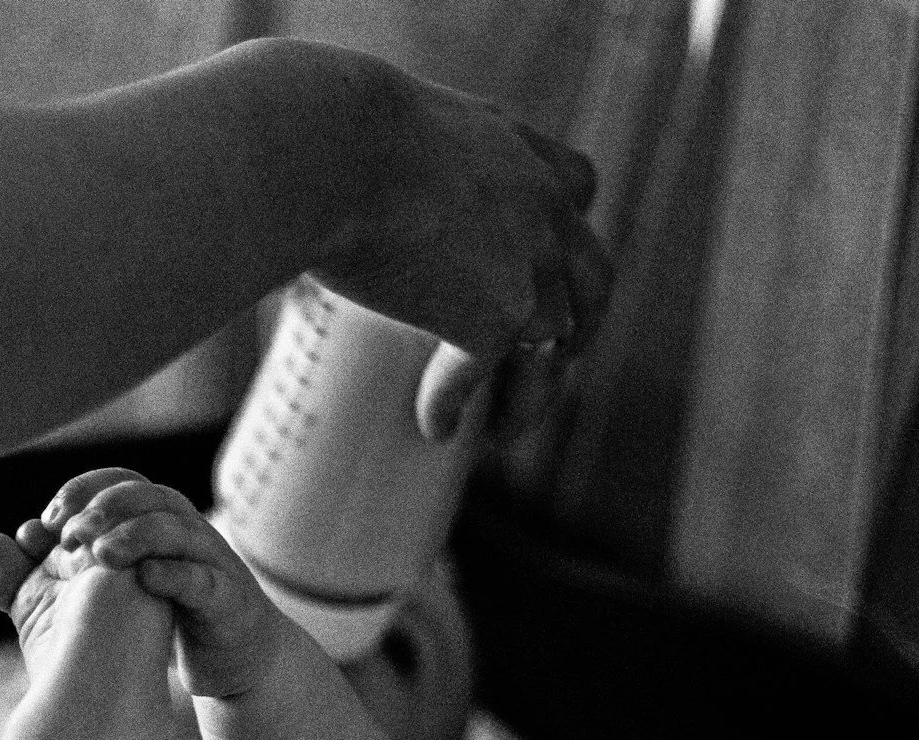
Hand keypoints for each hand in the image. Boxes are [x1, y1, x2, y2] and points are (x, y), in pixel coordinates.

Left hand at [25, 467, 298, 698]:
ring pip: (176, 530)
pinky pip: (203, 579)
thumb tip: (9, 539)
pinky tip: (145, 579)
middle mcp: (184, 529)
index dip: (82, 491)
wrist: (233, 656)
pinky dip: (176, 575)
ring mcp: (210, 561)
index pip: (119, 482)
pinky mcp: (228, 598)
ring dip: (137, 535)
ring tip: (99, 554)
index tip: (47, 520)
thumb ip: (50, 571)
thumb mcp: (109, 589)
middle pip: (147, 497)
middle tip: (67, 533)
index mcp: (154, 519)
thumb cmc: (165, 616)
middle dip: (105, 508)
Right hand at [296, 45, 613, 440]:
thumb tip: (343, 190)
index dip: (566, 230)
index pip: (575, 186)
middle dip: (580, 323)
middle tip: (555, 360)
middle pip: (592, 277)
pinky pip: (483, 375)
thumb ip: (400, 163)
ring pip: (554, 342)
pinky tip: (435, 426)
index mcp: (515, 149)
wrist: (332, 150)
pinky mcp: (499, 316)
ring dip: (530, 393)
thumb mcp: (384, 128)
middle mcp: (542, 204)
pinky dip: (452, 403)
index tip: (548, 258)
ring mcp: (531, 263)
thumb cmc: (326, 131)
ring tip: (502, 431)